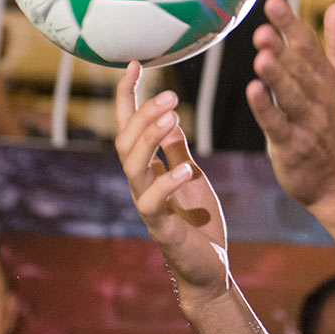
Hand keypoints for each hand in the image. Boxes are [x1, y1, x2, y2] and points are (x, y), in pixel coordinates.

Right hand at [114, 61, 229, 309]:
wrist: (209, 269)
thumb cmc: (198, 222)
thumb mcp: (189, 174)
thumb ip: (175, 148)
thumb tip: (167, 114)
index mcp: (147, 168)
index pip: (127, 125)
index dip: (127, 96)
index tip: (135, 64)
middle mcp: (140, 184)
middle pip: (125, 141)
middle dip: (143, 114)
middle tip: (171, 95)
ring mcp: (147, 206)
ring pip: (133, 166)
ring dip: (150, 137)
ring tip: (173, 116)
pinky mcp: (162, 229)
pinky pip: (153, 203)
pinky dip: (167, 182)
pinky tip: (186, 169)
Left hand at [246, 0, 334, 209]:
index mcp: (326, 81)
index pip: (308, 47)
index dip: (290, 25)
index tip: (273, 2)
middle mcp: (318, 98)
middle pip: (298, 69)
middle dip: (281, 49)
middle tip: (262, 30)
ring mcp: (306, 123)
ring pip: (290, 95)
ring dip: (277, 76)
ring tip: (262, 57)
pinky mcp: (292, 146)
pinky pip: (277, 124)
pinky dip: (266, 108)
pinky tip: (253, 90)